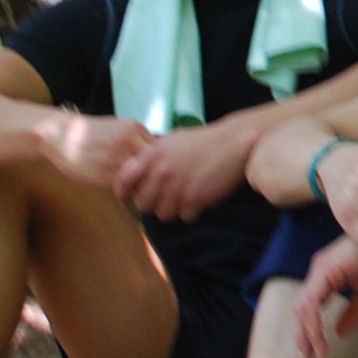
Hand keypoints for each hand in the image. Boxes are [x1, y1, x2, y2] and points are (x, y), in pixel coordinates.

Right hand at [44, 112, 159, 191]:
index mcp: (134, 128)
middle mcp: (128, 141)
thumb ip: (137, 139)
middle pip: (156, 164)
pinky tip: (124, 197)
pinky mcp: (104, 174)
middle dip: (156, 177)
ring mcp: (117, 157)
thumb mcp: (118, 128)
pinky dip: (129, 195)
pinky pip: (126, 188)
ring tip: (139, 194)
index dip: (160, 164)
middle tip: (152, 188)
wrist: (61, 136)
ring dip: (144, 189)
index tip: (156, 173)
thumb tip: (159, 154)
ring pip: (143, 178)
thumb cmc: (91, 135)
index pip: (161, 149)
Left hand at [115, 121, 251, 221]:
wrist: (235, 143)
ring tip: (185, 197)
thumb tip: (135, 170)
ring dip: (173, 210)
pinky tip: (200, 197)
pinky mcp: (196, 200)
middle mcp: (162, 172)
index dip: (122, 194)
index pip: (124, 181)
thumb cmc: (204, 141)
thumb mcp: (172, 141)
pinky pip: (185, 217)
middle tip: (165, 198)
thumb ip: (152, 156)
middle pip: (144, 205)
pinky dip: (192, 211)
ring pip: (163, 214)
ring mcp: (178, 187)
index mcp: (153, 155)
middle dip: (153, 204)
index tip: (126, 201)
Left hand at [294, 235, 357, 357]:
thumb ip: (354, 312)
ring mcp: (320, 270)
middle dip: (304, 335)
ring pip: (303, 308)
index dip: (311, 330)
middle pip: (302, 309)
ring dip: (308, 334)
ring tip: (316, 354)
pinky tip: (320, 340)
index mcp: (328, 275)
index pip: (311, 306)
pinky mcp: (324, 272)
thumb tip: (339, 332)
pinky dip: (313, 325)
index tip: (317, 351)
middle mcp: (319, 272)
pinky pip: (311, 304)